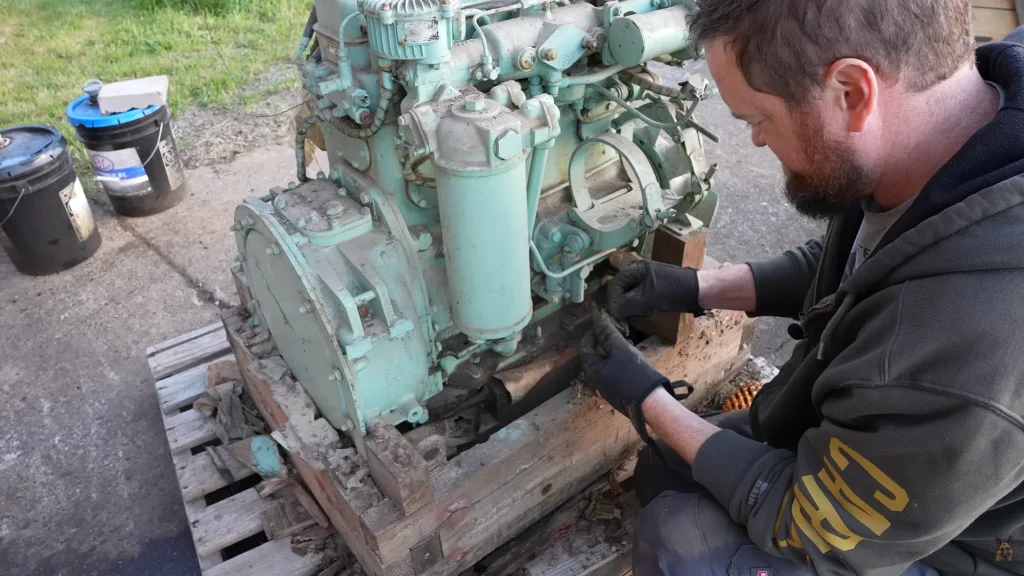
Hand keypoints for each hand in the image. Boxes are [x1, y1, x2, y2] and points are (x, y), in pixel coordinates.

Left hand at [579, 307, 672, 430]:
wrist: (652, 402)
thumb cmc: (634, 374)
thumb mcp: (620, 349)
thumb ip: (607, 333)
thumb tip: (596, 316)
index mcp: (591, 370)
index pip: (585, 345)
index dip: (593, 331)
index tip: (604, 321)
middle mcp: (594, 379)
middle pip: (594, 353)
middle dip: (603, 339)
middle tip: (616, 329)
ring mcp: (605, 385)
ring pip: (604, 361)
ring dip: (612, 348)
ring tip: (625, 339)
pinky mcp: (616, 389)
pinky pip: (613, 369)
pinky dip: (618, 359)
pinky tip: (630, 354)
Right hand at [606, 261, 701, 320]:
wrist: (699, 291)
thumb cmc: (674, 289)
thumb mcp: (648, 296)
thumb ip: (628, 303)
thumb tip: (612, 312)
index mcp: (636, 269)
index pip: (614, 284)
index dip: (613, 300)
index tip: (616, 314)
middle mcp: (638, 273)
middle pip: (620, 290)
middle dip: (624, 303)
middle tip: (633, 312)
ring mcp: (646, 282)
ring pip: (629, 297)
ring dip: (633, 307)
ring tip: (645, 311)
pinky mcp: (654, 291)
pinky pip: (639, 300)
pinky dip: (641, 307)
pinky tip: (650, 310)